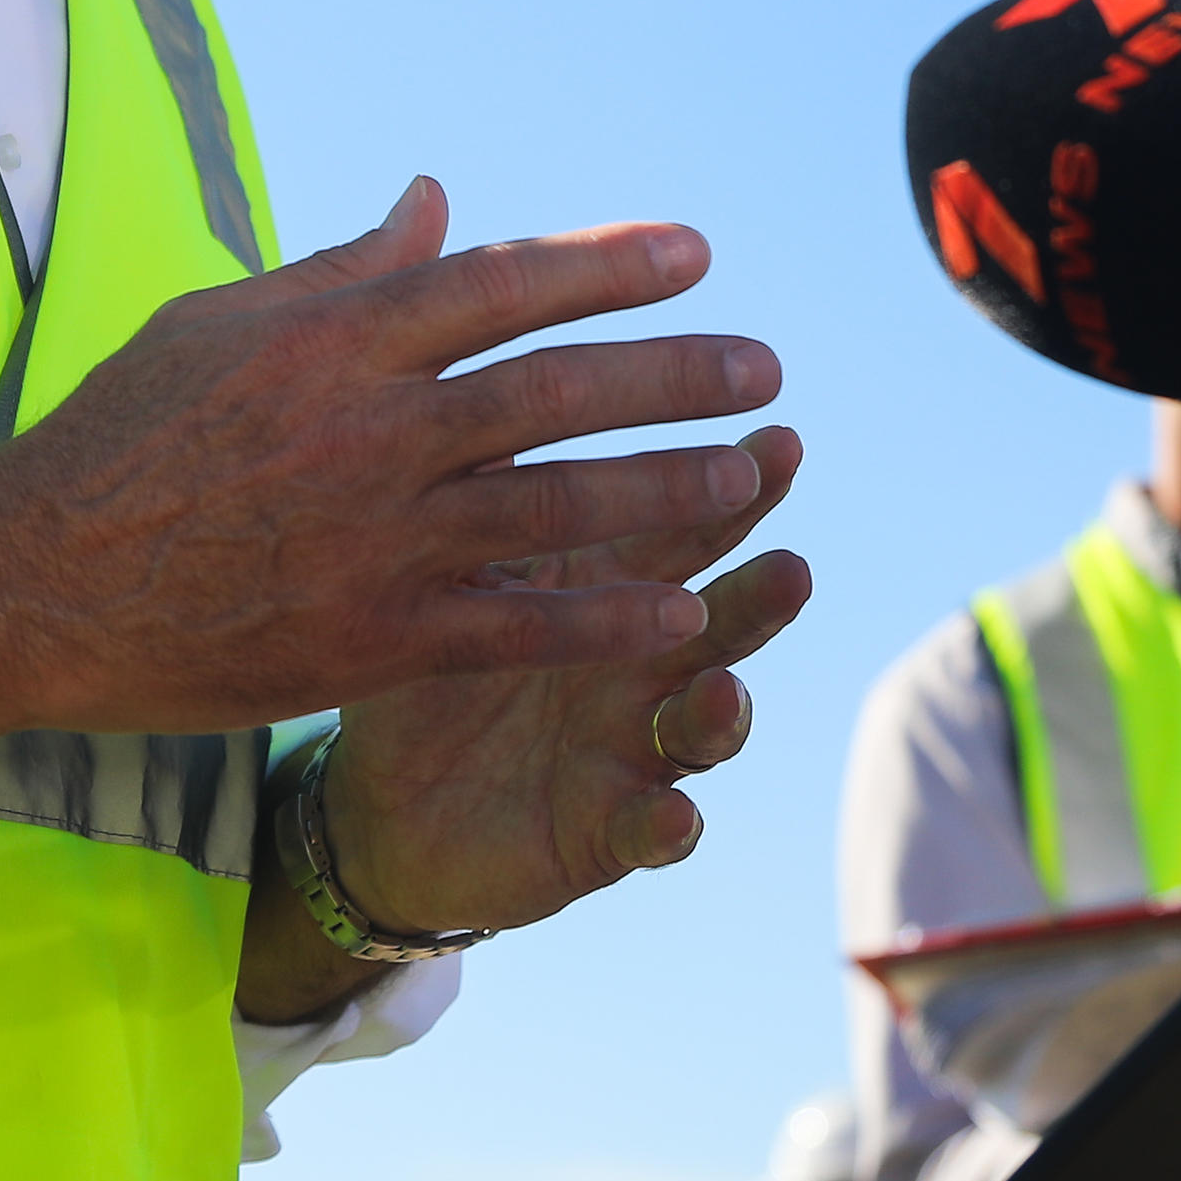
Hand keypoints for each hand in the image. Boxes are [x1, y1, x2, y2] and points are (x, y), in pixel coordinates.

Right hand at [0, 177, 779, 891]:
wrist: (33, 580)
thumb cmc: (120, 437)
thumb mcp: (220, 321)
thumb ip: (343, 269)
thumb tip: (437, 200)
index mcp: (337, 338)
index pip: (502, 282)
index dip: (609, 265)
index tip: (694, 252)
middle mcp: (373, 427)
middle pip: (557, 388)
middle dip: (676, 371)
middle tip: (762, 363)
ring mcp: (376, 536)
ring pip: (559, 502)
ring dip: (670, 486)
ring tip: (755, 471)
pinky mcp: (370, 636)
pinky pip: (516, 624)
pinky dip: (604, 617)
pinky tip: (682, 609)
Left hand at [240, 411, 811, 1026]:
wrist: (388, 800)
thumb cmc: (429, 648)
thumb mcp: (462, 556)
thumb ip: (496, 474)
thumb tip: (488, 347)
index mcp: (614, 581)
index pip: (690, 521)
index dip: (741, 486)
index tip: (779, 437)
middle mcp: (646, 661)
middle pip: (723, 618)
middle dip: (760, 593)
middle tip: (792, 563)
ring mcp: (637, 747)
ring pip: (705, 725)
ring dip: (723, 709)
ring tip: (723, 688)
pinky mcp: (609, 832)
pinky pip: (649, 833)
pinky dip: (665, 826)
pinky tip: (673, 813)